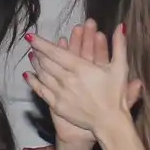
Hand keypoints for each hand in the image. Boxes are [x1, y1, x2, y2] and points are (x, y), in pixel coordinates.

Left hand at [27, 21, 137, 144]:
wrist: (109, 123)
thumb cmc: (116, 95)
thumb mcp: (120, 68)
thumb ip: (119, 45)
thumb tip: (120, 26)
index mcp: (80, 68)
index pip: (55, 52)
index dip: (41, 43)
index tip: (30, 36)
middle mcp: (67, 79)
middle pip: (47, 63)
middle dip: (38, 52)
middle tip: (31, 44)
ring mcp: (60, 93)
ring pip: (43, 75)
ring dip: (35, 64)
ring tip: (31, 56)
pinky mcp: (57, 106)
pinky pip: (41, 91)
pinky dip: (33, 82)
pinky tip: (28, 75)